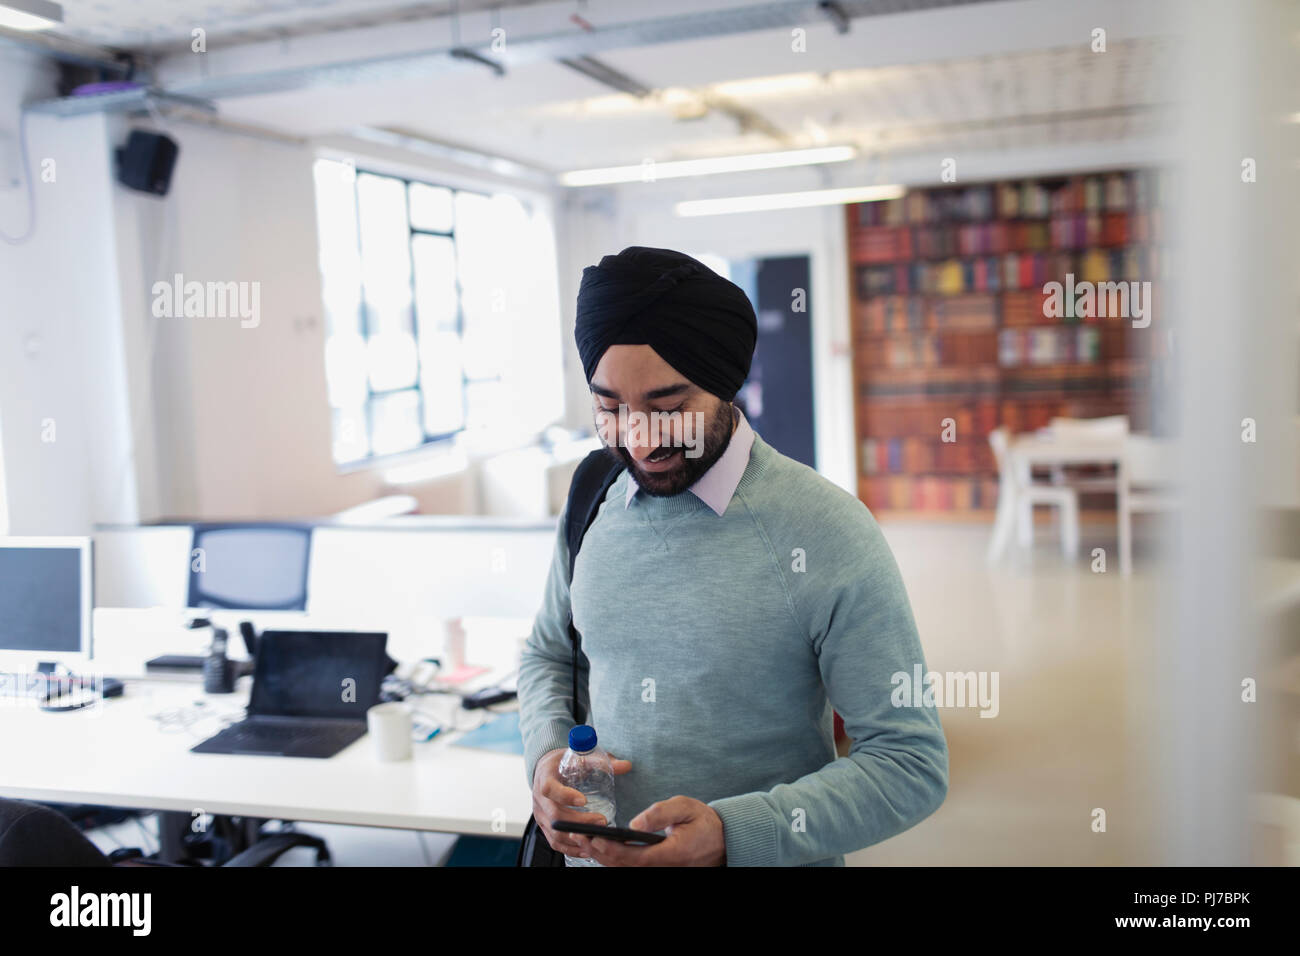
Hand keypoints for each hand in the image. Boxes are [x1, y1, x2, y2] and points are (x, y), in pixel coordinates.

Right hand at [531, 747, 631, 858]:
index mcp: (545, 777)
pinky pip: (555, 842)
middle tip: (602, 821)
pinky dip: (570, 848)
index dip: (565, 796)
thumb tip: (626, 766)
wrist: (544, 770)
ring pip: (555, 833)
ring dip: (577, 837)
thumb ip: (602, 761)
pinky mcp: (545, 826)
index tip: (584, 800)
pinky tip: (587, 849)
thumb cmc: (563, 763)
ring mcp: (541, 815)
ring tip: (597, 835)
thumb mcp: (579, 756)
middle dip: (579, 821)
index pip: (549, 789)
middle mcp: (540, 798)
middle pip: (555, 816)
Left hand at [588, 796, 725, 866]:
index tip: (594, 838)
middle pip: (625, 867)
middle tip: (579, 836)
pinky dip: (614, 859)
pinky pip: (632, 867)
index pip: (635, 857)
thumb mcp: (685, 807)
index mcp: (672, 853)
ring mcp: (661, 870)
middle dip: (600, 853)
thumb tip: (634, 822)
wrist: (723, 840)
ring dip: (603, 857)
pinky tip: (600, 847)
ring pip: (626, 869)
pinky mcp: (658, 868)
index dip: (612, 850)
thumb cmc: (703, 821)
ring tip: (584, 840)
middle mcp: (664, 867)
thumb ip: (660, 814)